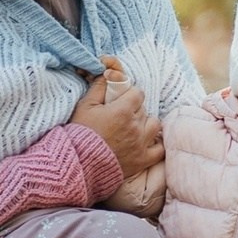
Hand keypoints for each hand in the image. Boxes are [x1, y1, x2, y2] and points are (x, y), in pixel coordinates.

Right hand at [71, 64, 162, 179]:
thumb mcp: (85, 105)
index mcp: (122, 111)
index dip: (129, 95)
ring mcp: (141, 144)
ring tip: (134, 128)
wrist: (78, 165)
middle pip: (144, 109)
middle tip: (120, 116)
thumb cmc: (79, 134)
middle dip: (134, 110)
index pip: (138, 93)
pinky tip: (146, 142)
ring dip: (146, 124)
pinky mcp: (142, 161)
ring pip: (155, 125)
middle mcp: (135, 126)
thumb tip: (109, 72)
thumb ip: (100, 86)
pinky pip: (159, 149)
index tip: (121, 100)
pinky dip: (155, 144)